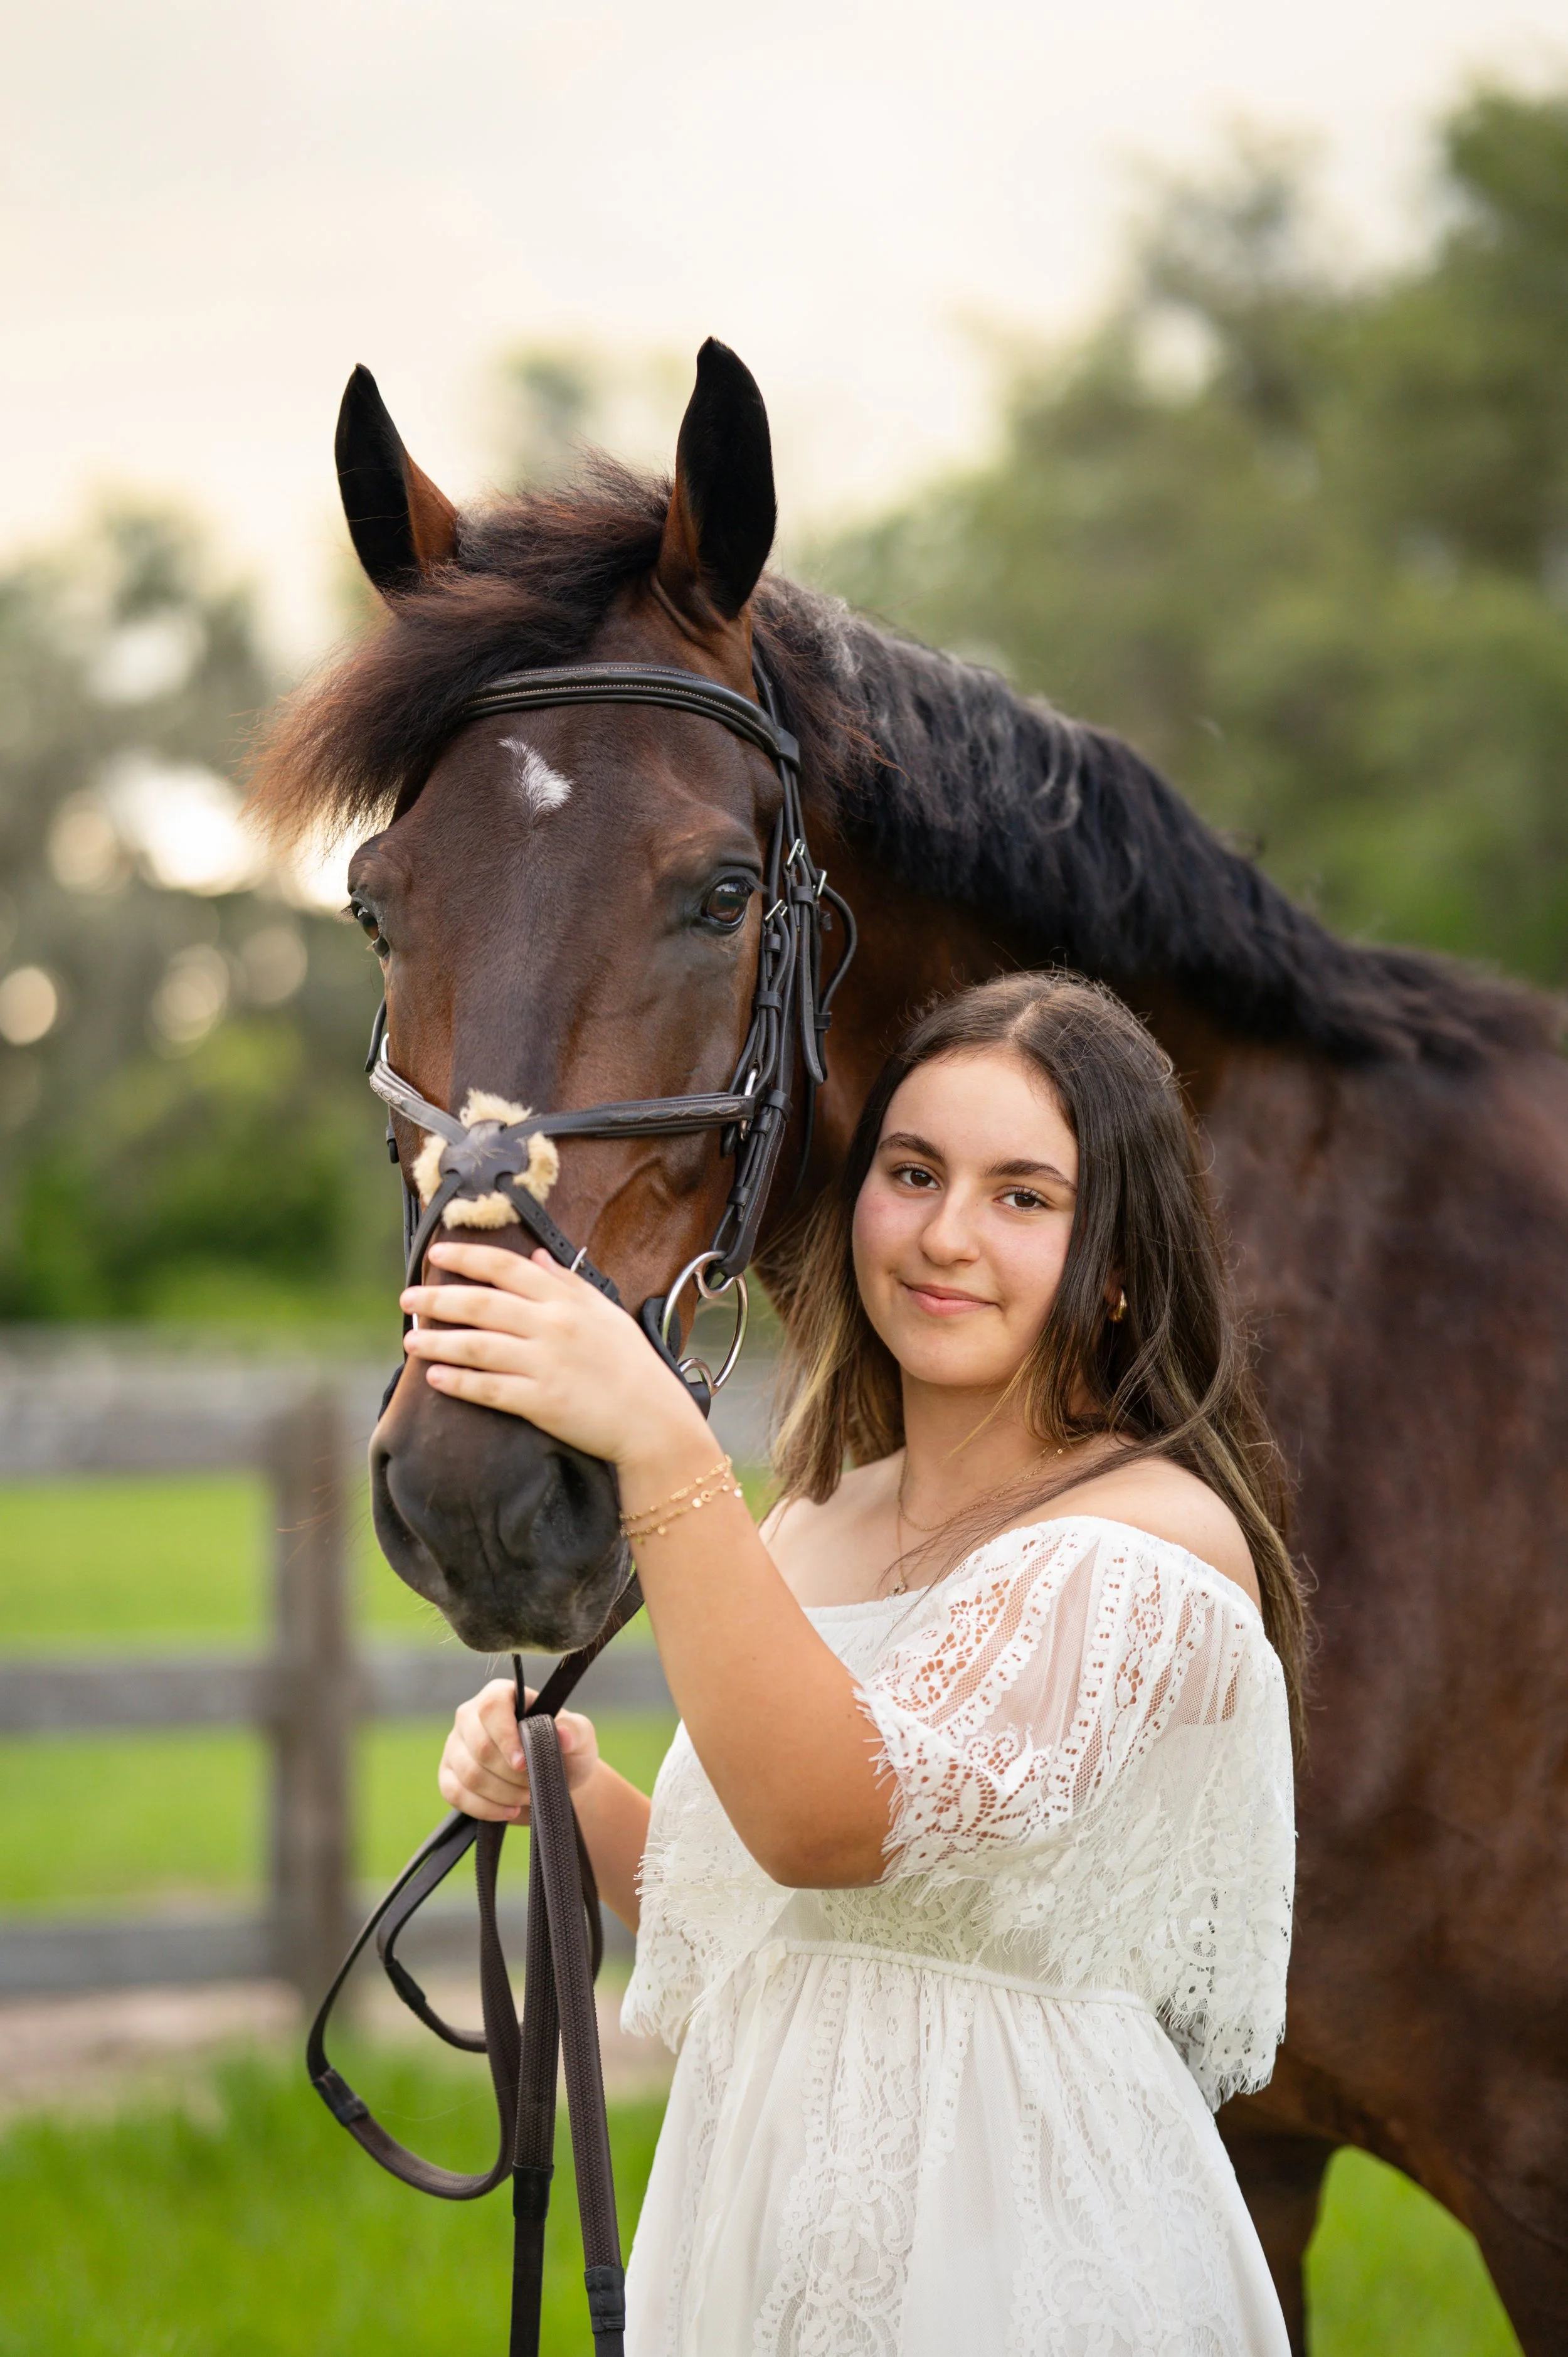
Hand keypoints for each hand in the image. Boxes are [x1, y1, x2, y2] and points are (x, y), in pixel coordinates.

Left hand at [400, 1240, 710, 1469]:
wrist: (651, 1419)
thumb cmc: (631, 1364)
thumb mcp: (605, 1312)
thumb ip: (568, 1283)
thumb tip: (536, 1257)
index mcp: (566, 1300)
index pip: (506, 1268)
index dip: (467, 1258)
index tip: (437, 1254)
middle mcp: (552, 1327)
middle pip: (482, 1304)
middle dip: (438, 1298)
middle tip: (407, 1298)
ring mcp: (545, 1365)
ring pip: (477, 1346)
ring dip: (438, 1342)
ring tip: (410, 1341)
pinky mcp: (540, 1402)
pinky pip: (489, 1389)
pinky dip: (458, 1383)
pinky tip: (434, 1378)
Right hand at [437, 1677, 600, 1822]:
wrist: (554, 1781)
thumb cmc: (566, 1751)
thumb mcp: (581, 1739)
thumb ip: (575, 1731)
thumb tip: (563, 1733)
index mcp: (501, 1695)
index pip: (491, 1708)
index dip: (505, 1737)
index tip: (524, 1763)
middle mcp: (471, 1716)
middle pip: (479, 1746)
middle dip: (510, 1774)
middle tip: (534, 1784)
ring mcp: (456, 1745)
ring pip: (468, 1773)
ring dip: (502, 1793)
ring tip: (527, 1796)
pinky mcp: (448, 1775)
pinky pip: (454, 1793)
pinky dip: (484, 1808)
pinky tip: (507, 1810)